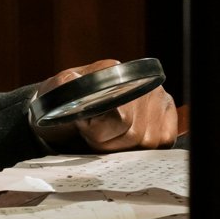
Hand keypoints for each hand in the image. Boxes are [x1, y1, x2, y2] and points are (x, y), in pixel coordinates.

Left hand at [33, 59, 177, 152]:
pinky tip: (125, 138)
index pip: (119, 117)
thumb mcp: (54, 95)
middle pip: (133, 133)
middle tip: (92, 133)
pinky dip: (143, 146)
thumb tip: (70, 80)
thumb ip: (61, 87)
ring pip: (147, 140)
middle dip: (107, 141)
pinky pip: (163, 140)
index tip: (84, 127)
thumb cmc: (62, 105)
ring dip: (122, 145)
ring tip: (107, 133)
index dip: (98, 131)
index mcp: (112, 72)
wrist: (68, 109)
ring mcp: (156, 96)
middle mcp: (140, 81)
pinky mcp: (166, 112)